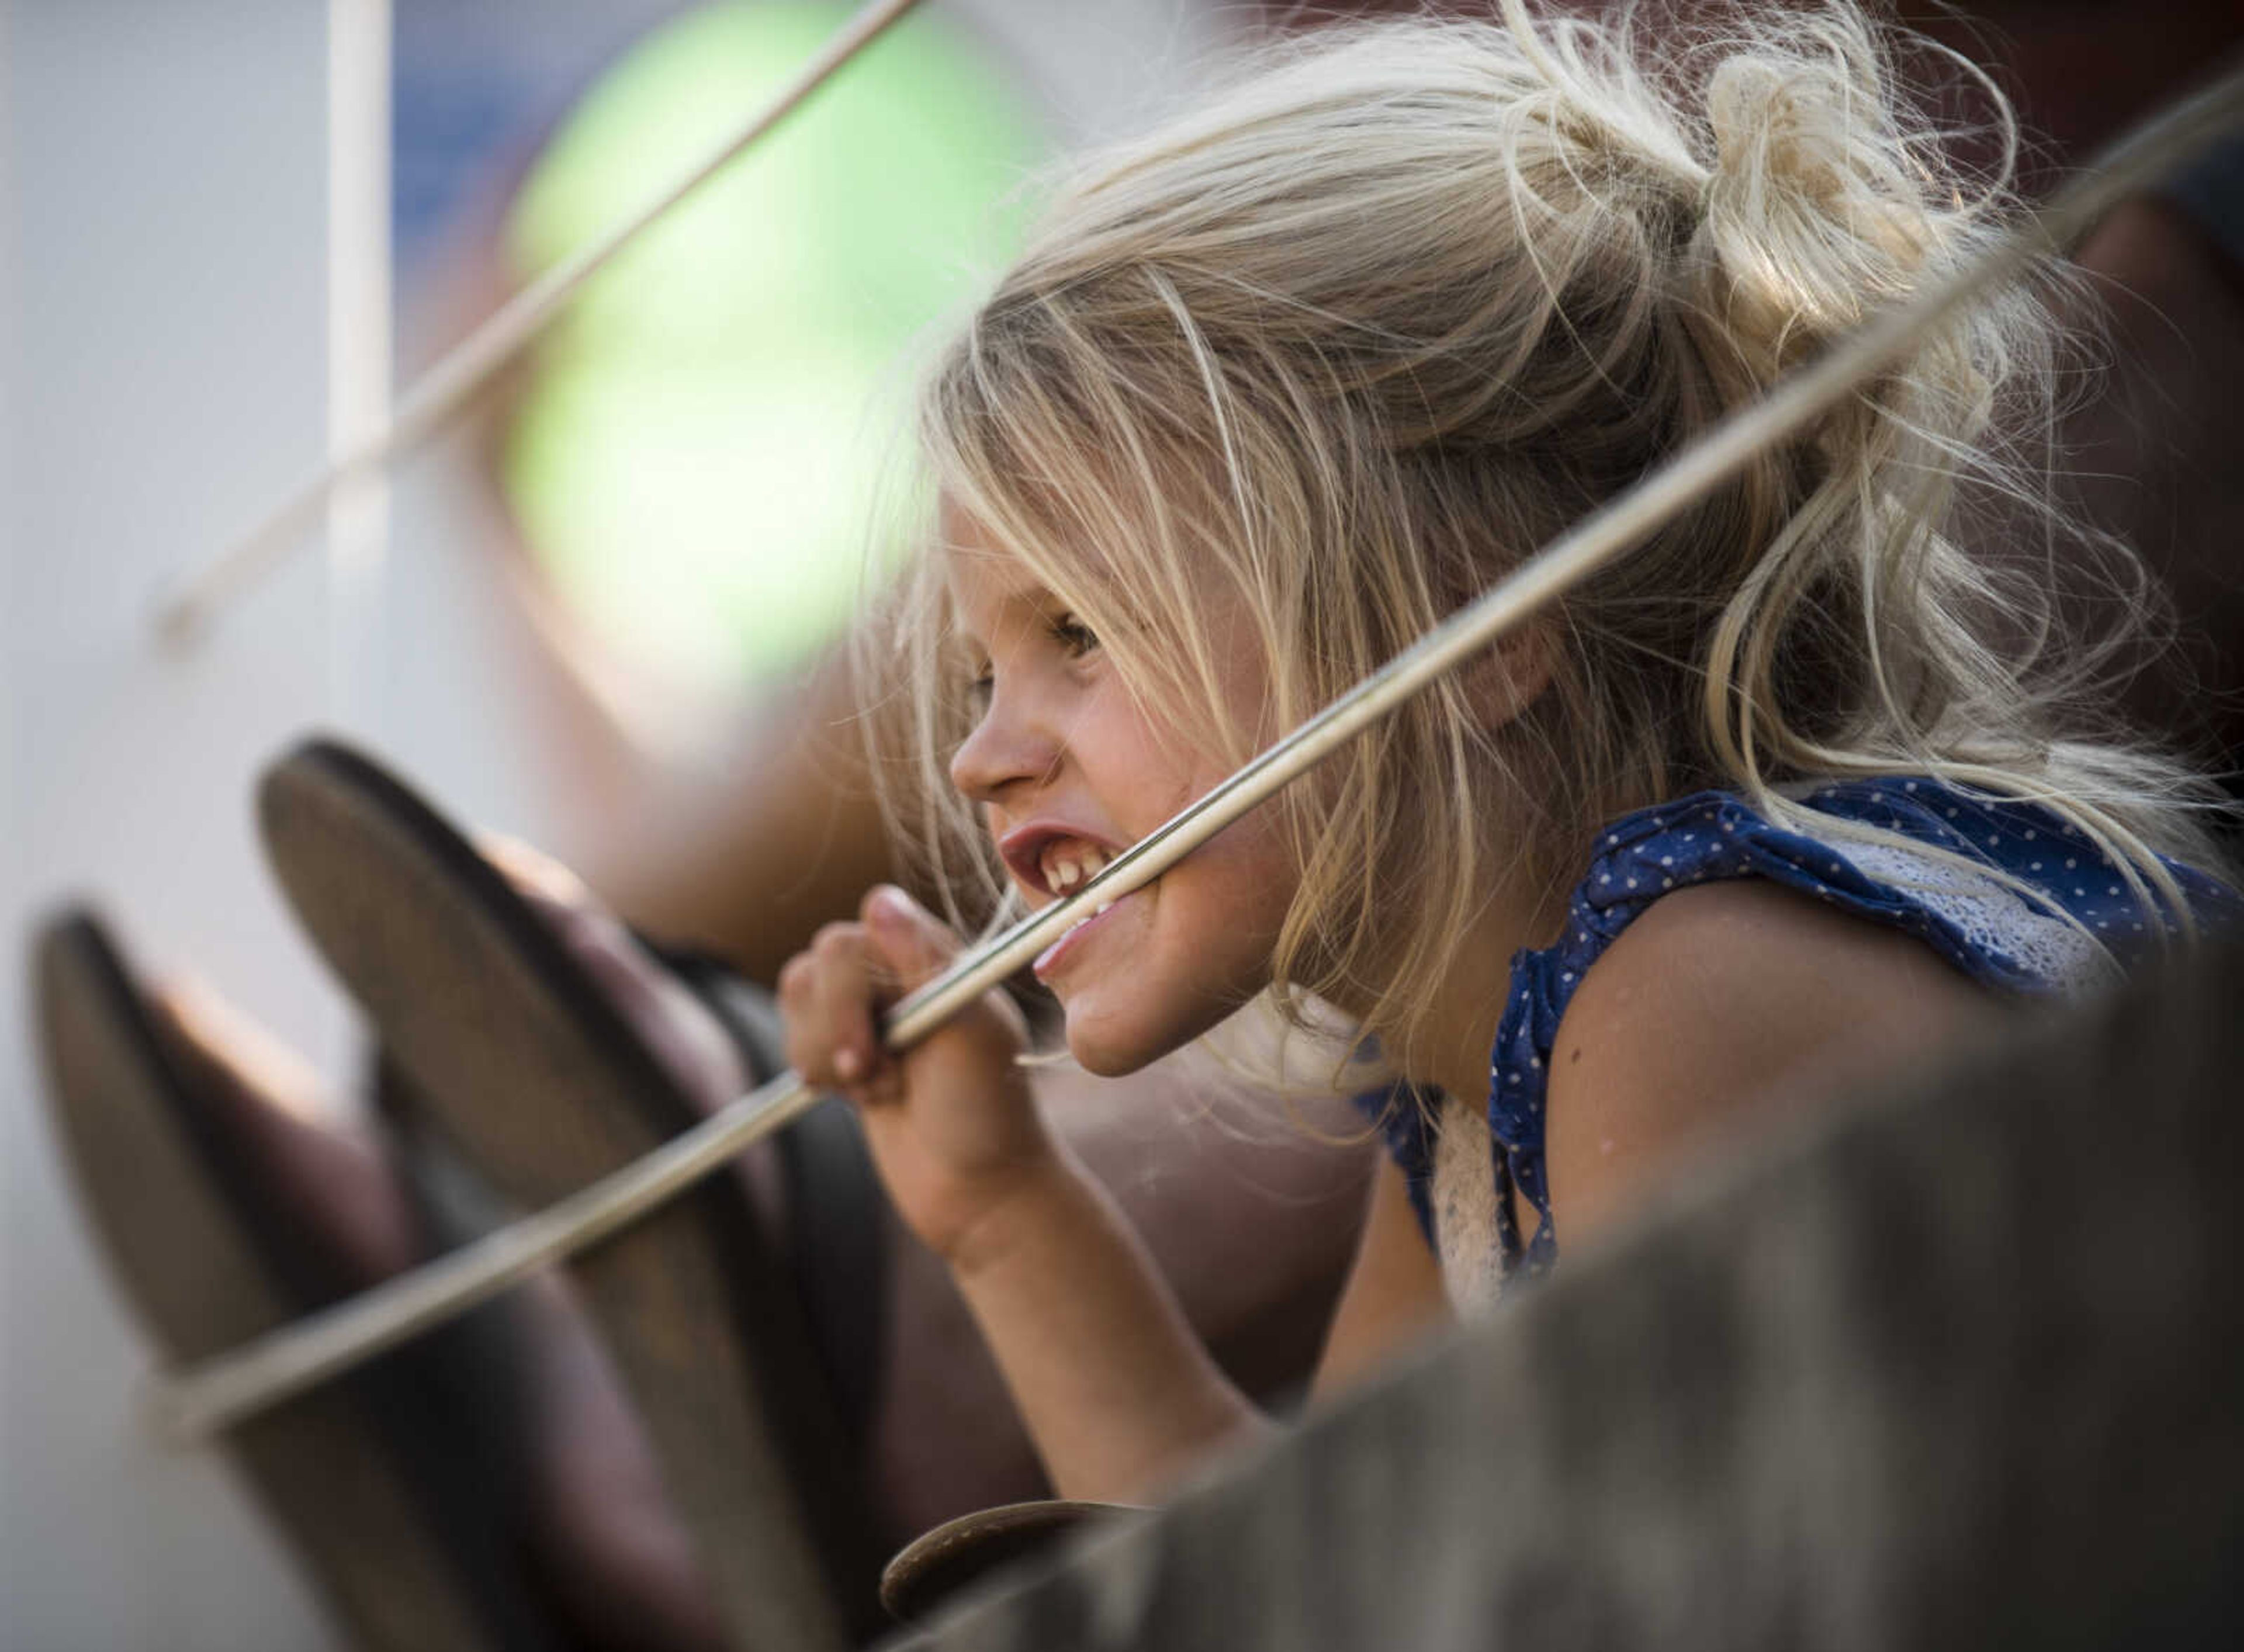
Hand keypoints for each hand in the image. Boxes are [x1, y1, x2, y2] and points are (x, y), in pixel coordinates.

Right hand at [778, 885, 1055, 1262]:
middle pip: (822, 959)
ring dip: (828, 1054)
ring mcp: (866, 1010)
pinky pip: (791, 1033)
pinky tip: (864, 1096)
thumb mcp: (971, 1034)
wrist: (975, 1190)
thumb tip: (877, 901)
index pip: (866, 924)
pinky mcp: (839, 1048)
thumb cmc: (987, 1111)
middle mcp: (899, 972)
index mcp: (939, 956)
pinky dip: (817, 1071)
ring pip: (796, 992)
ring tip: (881, 1087)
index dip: (857, 984)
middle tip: (881, 1075)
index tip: (885, 1039)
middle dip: (839, 1027)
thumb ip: (925, 963)